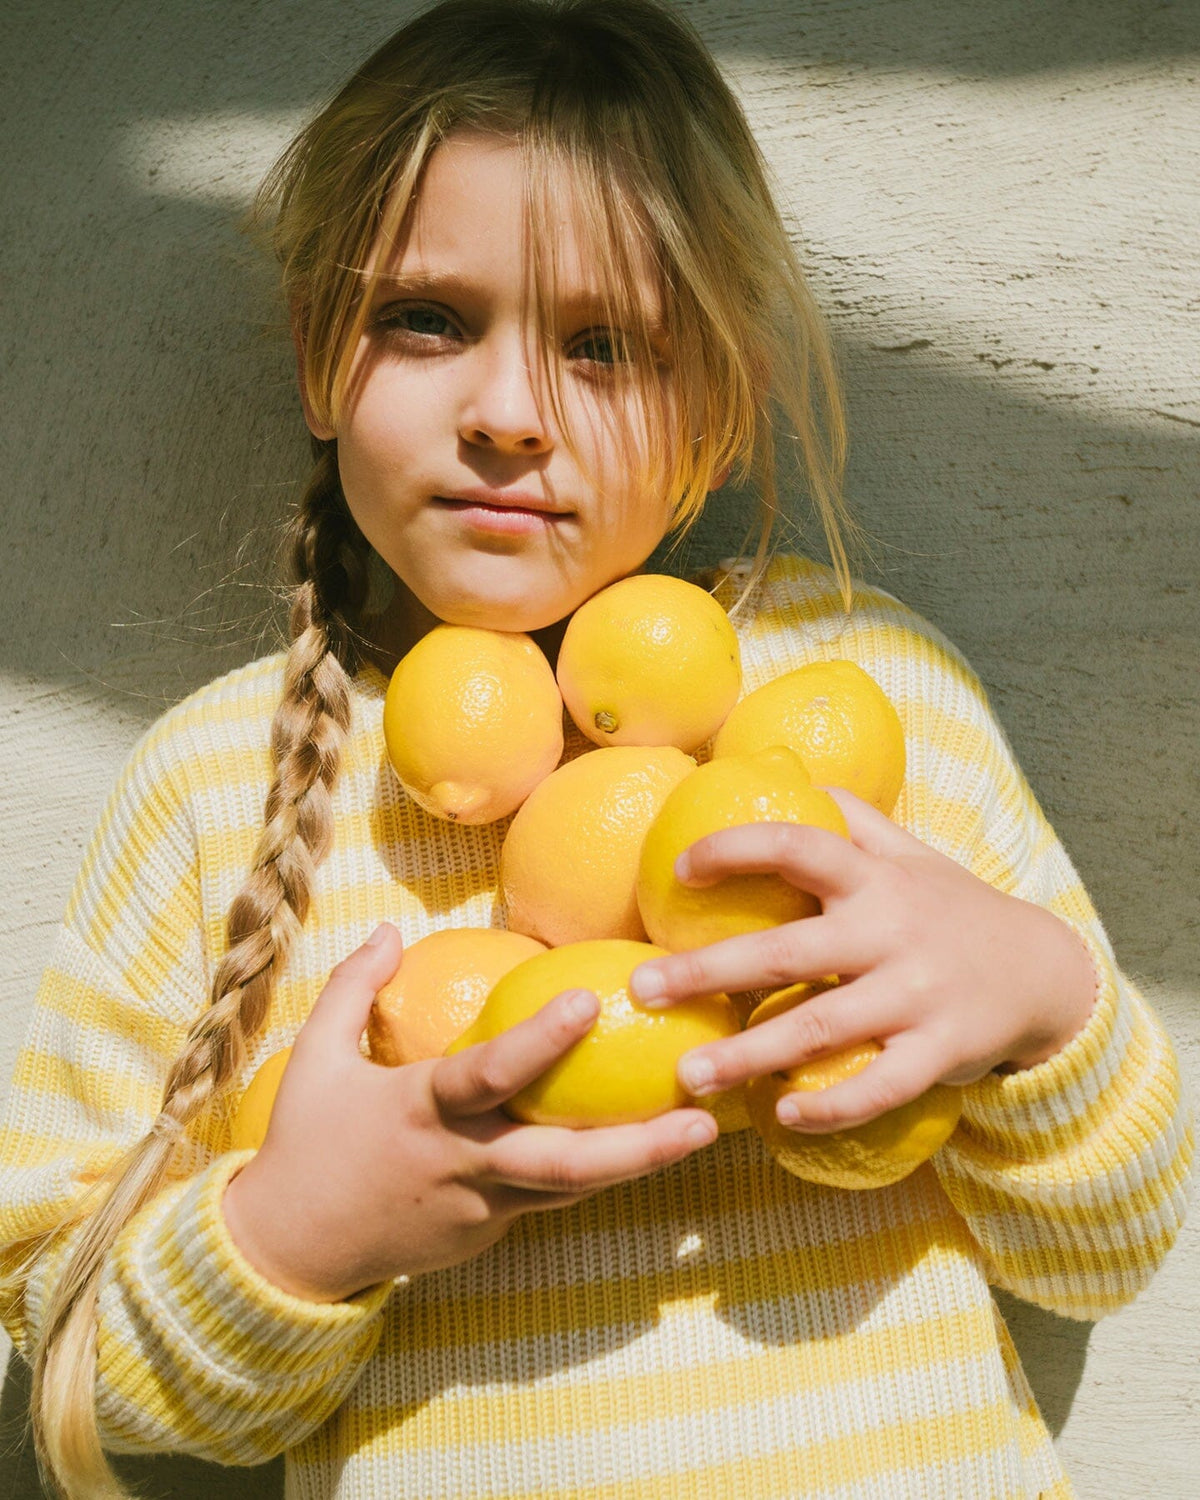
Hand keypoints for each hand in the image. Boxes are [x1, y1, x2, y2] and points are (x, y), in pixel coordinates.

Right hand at [222, 924, 717, 1301]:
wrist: (288, 1250)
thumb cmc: (304, 1142)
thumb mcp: (316, 1056)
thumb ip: (352, 987)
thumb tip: (385, 929)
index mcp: (421, 1109)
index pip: (489, 1074)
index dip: (539, 1041)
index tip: (589, 1001)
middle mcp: (462, 1162)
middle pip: (562, 1161)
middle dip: (637, 1144)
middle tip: (702, 1113)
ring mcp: (481, 1207)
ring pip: (572, 1186)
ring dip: (638, 1161)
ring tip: (700, 1128)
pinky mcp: (488, 1234)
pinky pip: (549, 1199)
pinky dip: (593, 1172)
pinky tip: (642, 1144)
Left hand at [628, 789, 1096, 1134]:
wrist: (1044, 973)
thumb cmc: (951, 908)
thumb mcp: (910, 852)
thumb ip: (850, 818)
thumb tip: (780, 773)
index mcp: (874, 879)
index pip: (799, 846)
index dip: (737, 849)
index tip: (681, 867)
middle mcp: (890, 933)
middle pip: (786, 953)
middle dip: (707, 971)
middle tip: (640, 988)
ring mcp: (916, 997)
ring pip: (820, 1029)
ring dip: (748, 1055)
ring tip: (687, 1074)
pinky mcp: (940, 1053)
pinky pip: (879, 1087)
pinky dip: (831, 1105)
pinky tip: (782, 1113)